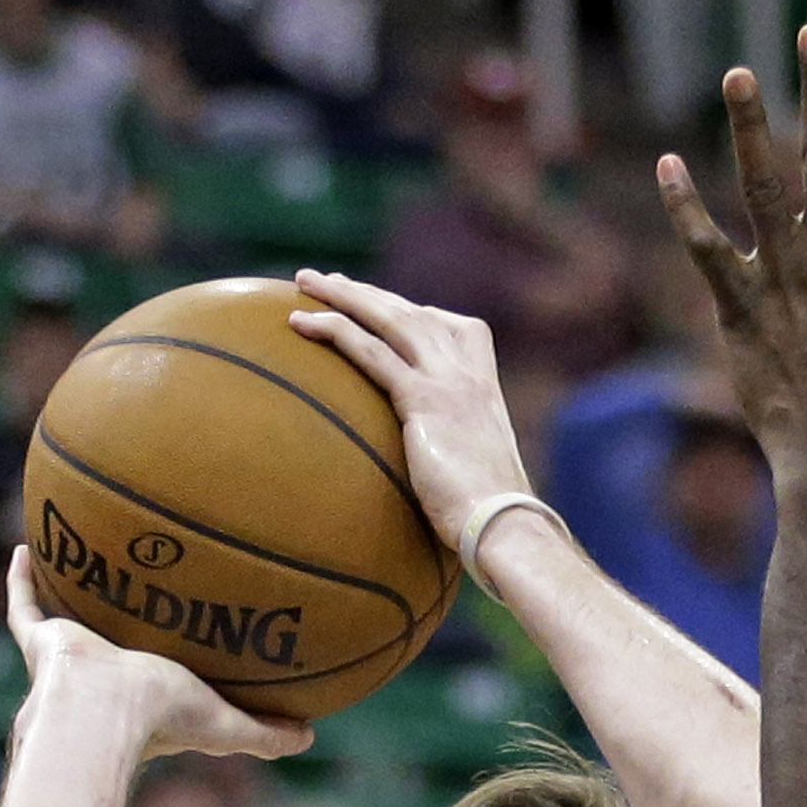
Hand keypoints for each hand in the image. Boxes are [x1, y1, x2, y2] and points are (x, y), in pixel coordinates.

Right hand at [5, 548, 310, 764]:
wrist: (104, 709)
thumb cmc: (164, 718)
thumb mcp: (227, 725)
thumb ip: (267, 735)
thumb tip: (310, 737)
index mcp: (146, 701)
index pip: (157, 687)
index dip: (169, 673)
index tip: (182, 649)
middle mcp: (106, 679)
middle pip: (112, 650)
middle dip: (119, 631)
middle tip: (134, 598)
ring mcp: (72, 659)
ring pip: (67, 624)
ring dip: (72, 598)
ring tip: (81, 565)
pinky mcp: (42, 641)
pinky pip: (26, 605)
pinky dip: (23, 579)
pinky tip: (29, 546)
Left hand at [289, 272, 532, 553]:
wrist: (506, 526)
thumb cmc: (492, 522)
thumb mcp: (480, 481)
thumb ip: (459, 464)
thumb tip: (440, 488)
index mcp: (486, 391)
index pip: (458, 330)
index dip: (417, 312)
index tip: (387, 306)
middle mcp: (468, 376)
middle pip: (413, 314)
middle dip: (368, 293)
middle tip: (325, 280)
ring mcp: (448, 384)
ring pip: (390, 320)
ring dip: (344, 296)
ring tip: (303, 282)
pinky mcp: (424, 401)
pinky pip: (372, 353)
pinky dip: (335, 331)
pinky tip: (300, 323)